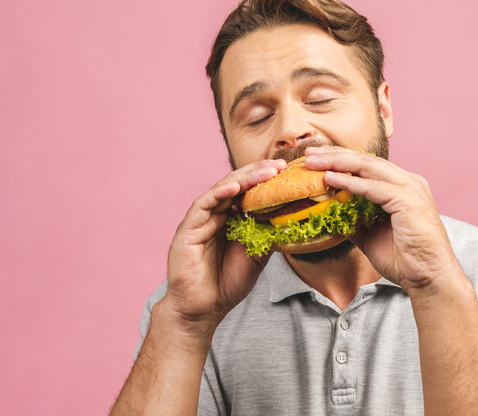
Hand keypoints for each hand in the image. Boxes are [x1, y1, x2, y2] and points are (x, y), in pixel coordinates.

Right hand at [160, 158, 286, 337]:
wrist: (204, 310)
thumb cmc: (226, 284)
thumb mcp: (257, 256)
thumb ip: (268, 235)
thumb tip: (290, 218)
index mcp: (229, 220)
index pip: (248, 192)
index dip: (265, 181)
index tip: (287, 173)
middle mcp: (214, 215)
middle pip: (237, 185)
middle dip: (258, 173)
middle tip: (280, 166)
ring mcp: (200, 220)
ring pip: (222, 190)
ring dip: (244, 179)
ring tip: (266, 172)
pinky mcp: (187, 229)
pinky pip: (203, 205)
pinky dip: (219, 193)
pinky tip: (237, 187)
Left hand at [304, 146, 459, 292]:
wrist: (428, 278)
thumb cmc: (404, 259)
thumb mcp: (370, 234)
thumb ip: (353, 218)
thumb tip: (328, 214)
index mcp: (402, 186)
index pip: (367, 165)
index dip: (339, 159)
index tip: (315, 158)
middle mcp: (408, 182)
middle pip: (366, 160)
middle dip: (334, 154)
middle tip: (309, 153)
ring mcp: (411, 188)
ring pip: (368, 167)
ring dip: (337, 163)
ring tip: (313, 162)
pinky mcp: (408, 200)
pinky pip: (373, 187)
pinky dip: (350, 182)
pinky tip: (330, 179)